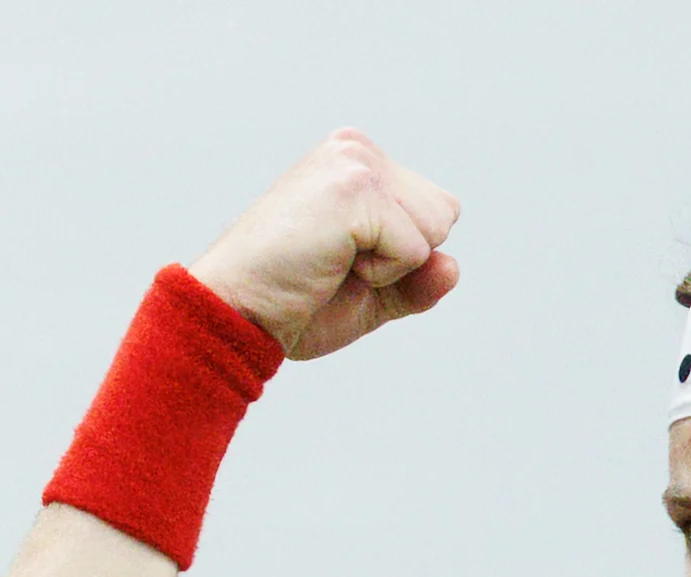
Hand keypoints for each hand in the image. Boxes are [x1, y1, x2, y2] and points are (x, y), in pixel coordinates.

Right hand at [186, 129, 461, 360]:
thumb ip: (419, 280)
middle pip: (443, 215)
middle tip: (337, 264)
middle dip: (403, 258)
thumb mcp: (373, 294)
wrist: (238, 312)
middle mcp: (355, 149)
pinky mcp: (355, 188)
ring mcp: (353, 162)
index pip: (437, 211)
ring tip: (332, 260)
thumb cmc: (294, 301)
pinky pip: (416, 250)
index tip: (344, 261)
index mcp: (356, 161)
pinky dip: (381, 275)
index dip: (404, 257)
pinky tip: (330, 262)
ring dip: (392, 266)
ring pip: (435, 228)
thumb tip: (453, 266)